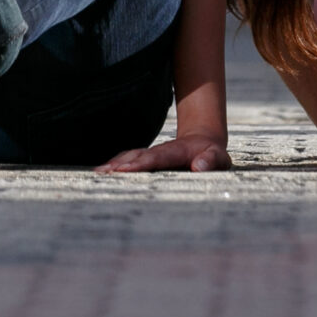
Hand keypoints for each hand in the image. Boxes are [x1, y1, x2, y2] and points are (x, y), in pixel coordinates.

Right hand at [98, 134, 230, 173]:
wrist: (204, 142)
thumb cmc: (212, 155)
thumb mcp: (219, 158)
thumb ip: (211, 161)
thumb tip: (199, 167)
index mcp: (176, 152)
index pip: (155, 158)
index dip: (140, 163)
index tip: (124, 169)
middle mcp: (159, 152)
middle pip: (136, 156)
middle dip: (119, 164)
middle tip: (101, 173)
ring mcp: (151, 155)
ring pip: (129, 157)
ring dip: (113, 165)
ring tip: (97, 174)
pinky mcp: (146, 160)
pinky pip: (127, 160)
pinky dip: (114, 166)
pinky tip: (101, 174)